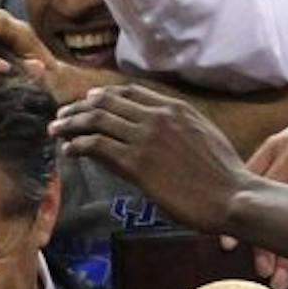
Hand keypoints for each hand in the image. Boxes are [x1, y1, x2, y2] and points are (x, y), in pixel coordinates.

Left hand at [51, 85, 254, 234]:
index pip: (128, 92)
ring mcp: (146, 138)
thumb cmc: (223, 175)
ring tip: (56, 130)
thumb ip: (178, 127)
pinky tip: (68, 151)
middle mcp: (158, 116)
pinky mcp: (137, 164)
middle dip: (78, 107)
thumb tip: (157, 129)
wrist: (231, 196)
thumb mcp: (203, 136)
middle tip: (62, 115)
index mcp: (175, 108)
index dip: (102, 96)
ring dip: (71, 124)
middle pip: (106, 102)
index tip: (87, 102)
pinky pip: (97, 146)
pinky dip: (78, 145)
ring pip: (96, 120)